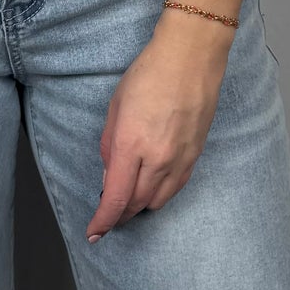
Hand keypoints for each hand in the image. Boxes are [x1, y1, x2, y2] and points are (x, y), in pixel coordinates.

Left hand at [86, 18, 231, 240]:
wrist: (191, 57)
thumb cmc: (149, 74)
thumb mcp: (115, 107)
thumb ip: (109, 147)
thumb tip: (108, 176)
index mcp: (131, 145)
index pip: (115, 198)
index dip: (103, 220)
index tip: (94, 232)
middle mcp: (157, 158)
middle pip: (135, 204)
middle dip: (118, 215)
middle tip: (106, 216)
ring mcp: (180, 158)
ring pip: (157, 200)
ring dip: (138, 206)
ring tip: (127, 200)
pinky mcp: (196, 154)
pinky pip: (176, 187)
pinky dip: (159, 194)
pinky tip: (150, 188)